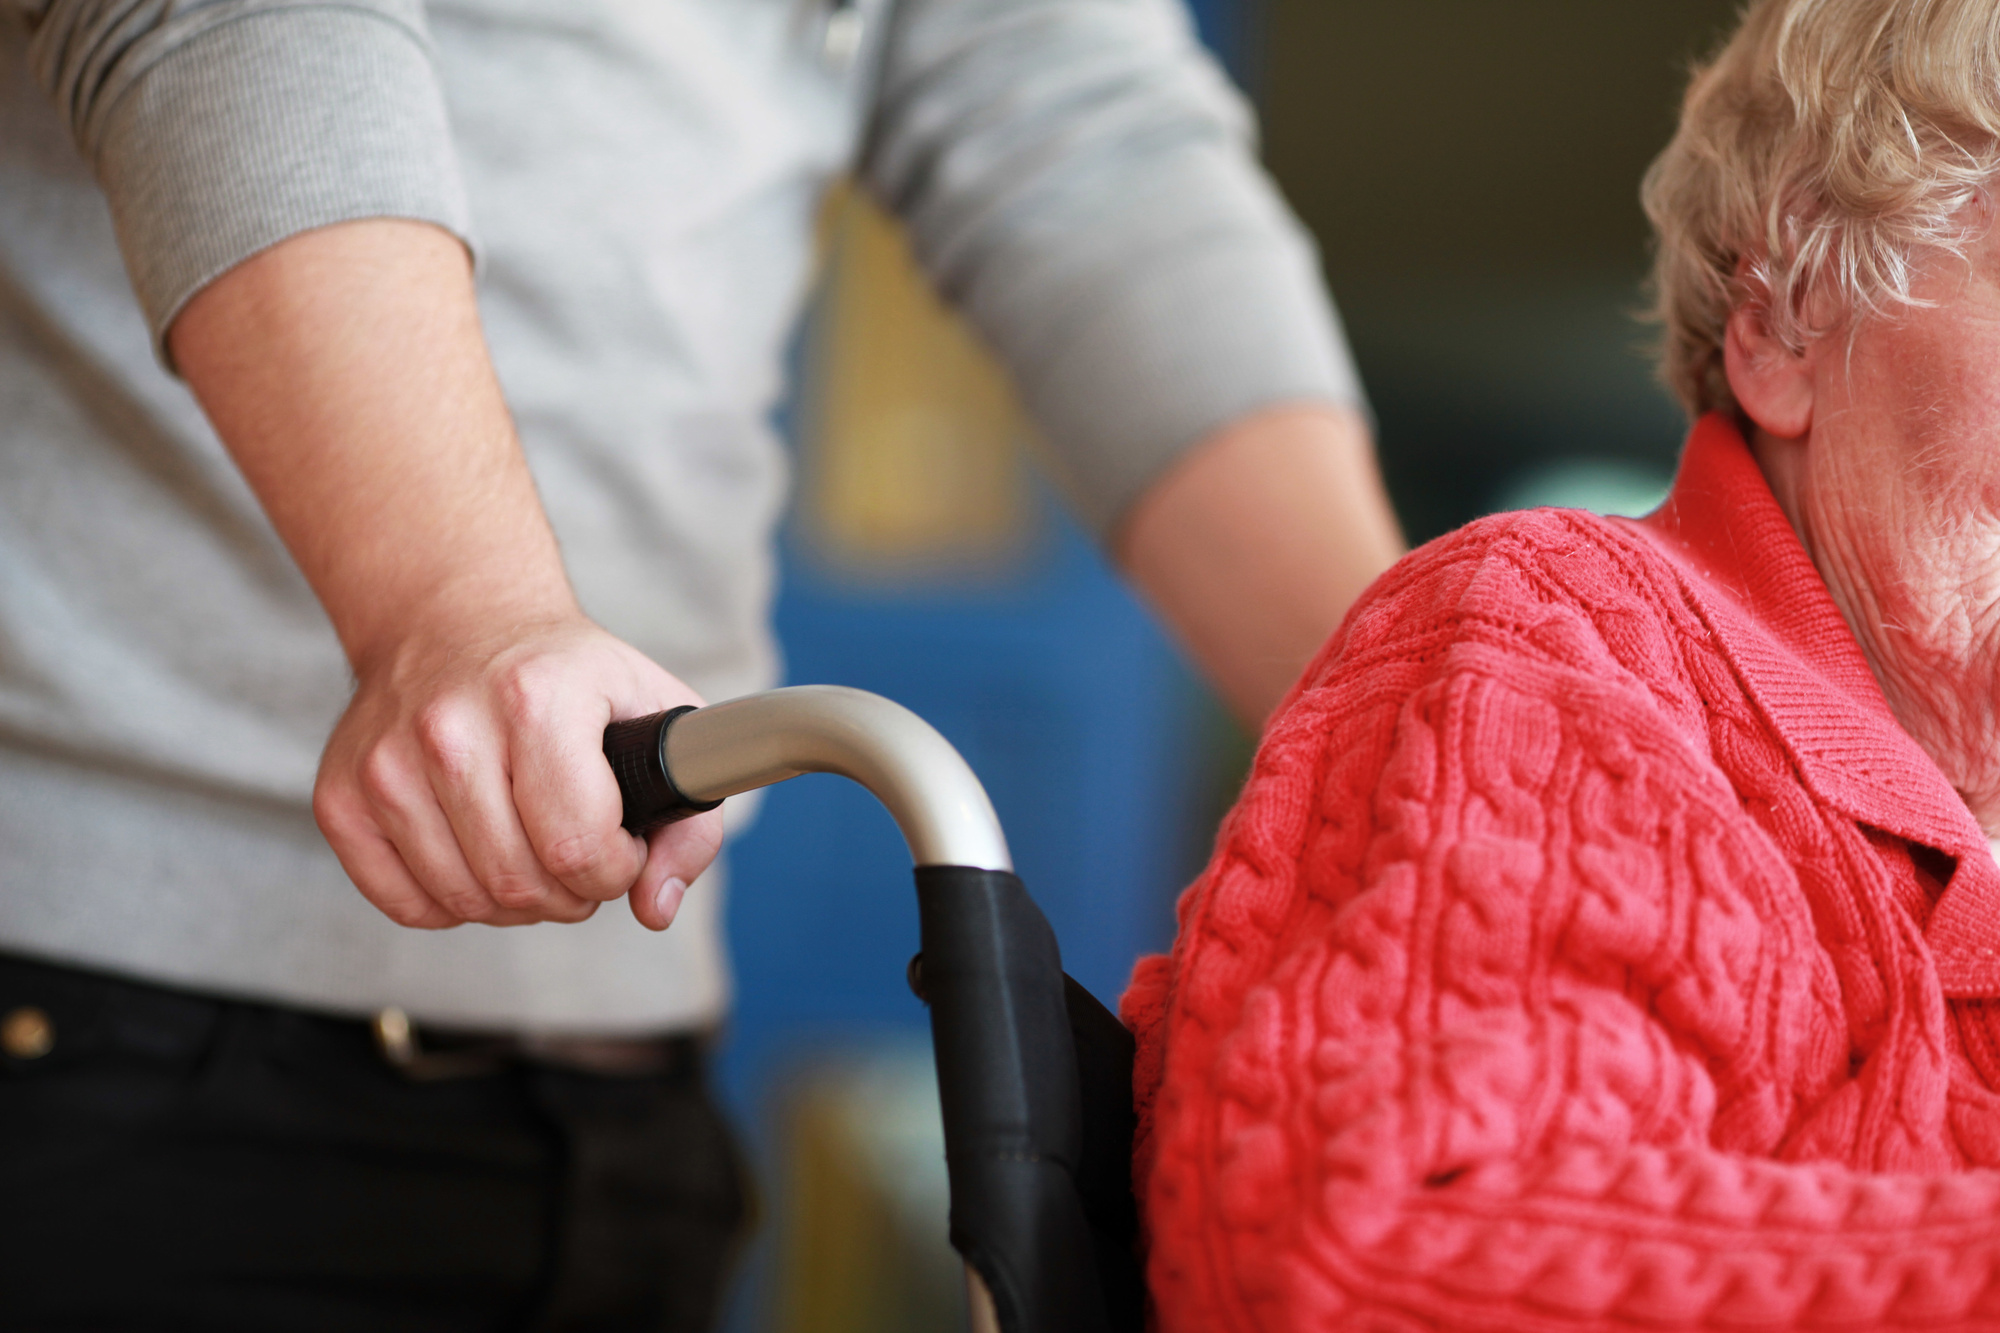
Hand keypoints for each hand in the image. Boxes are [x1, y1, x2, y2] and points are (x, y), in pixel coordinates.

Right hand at [312, 609, 723, 930]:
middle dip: (570, 893)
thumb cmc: (568, 677)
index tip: (621, 848)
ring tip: (534, 852)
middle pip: (518, 883)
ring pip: (465, 901)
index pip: (578, 845)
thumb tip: (654, 908)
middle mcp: (449, 727)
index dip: (615, 870)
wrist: (455, 619)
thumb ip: (687, 821)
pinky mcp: (339, 796)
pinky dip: (453, 904)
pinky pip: (405, 904)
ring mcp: (385, 763)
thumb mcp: (655, 715)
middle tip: (579, 855)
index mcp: (535, 698)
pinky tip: (478, 857)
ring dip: (515, 902)